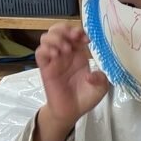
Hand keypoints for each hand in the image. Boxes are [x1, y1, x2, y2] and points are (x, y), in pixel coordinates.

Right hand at [35, 24, 108, 140]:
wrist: (72, 112)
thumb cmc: (85, 97)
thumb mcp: (101, 87)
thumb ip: (101, 78)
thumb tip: (91, 75)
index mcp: (78, 54)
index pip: (74, 34)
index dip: (78, 31)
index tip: (86, 39)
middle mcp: (65, 54)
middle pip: (57, 30)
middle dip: (65, 29)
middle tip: (74, 38)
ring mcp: (54, 60)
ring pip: (46, 38)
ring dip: (56, 38)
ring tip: (66, 50)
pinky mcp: (45, 69)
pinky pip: (39, 53)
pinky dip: (46, 49)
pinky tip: (56, 55)